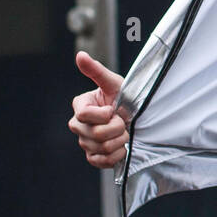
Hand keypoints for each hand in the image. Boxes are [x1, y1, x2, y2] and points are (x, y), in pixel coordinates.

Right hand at [68, 51, 128, 167]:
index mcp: (80, 106)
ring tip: (124, 132)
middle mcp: (78, 125)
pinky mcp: (93, 157)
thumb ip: (96, 71)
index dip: (104, 115)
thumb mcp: (115, 83)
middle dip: (116, 128)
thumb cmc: (126, 99)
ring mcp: (85, 142)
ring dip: (119, 140)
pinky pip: (102, 161)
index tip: (113, 109)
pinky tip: (122, 146)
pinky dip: (117, 154)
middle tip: (123, 121)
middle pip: (94, 134)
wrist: (138, 118)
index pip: (84, 116)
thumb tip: (80, 55)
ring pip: (101, 148)